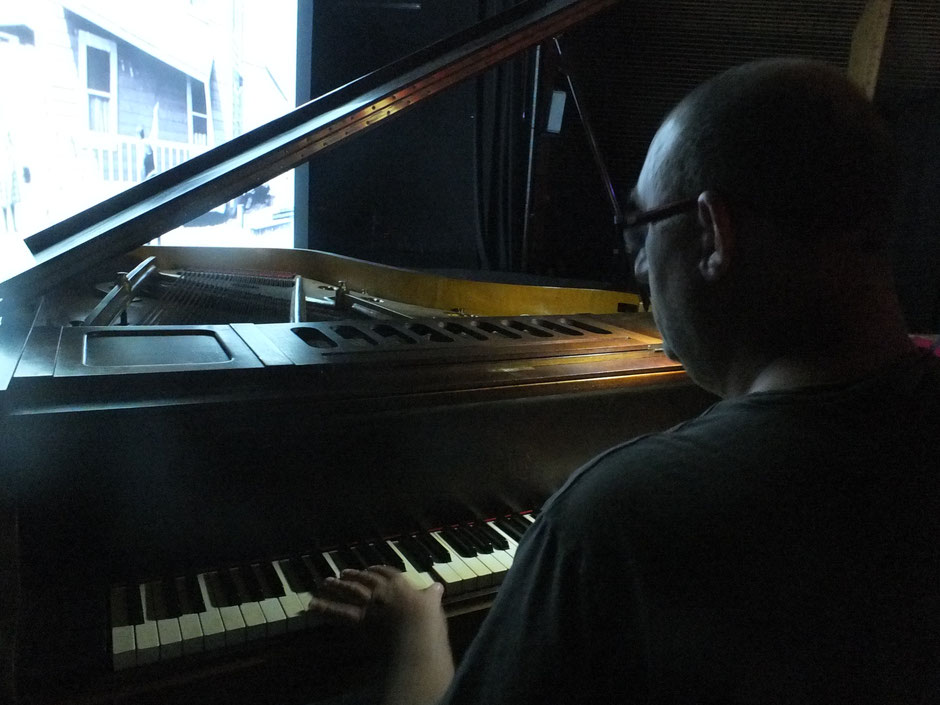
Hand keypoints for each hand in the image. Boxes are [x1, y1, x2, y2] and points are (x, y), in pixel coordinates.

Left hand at [311, 566, 454, 704]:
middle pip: (363, 579)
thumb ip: (432, 593)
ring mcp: (368, 604)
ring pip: (348, 591)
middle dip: (352, 575)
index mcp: (398, 582)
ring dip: (336, 586)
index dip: (376, 570)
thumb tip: (438, 586)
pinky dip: (325, 608)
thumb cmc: (428, 619)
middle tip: (341, 573)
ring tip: (324, 582)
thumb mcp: (433, 602)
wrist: (416, 635)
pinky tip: (313, 605)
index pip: (384, 572)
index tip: (370, 569)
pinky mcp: (359, 620)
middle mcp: (380, 590)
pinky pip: (339, 613)